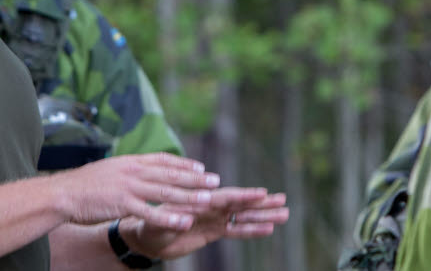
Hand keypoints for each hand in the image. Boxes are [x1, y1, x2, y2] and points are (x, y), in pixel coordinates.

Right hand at [48, 153, 221, 229]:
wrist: (62, 193)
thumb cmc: (83, 185)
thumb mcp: (109, 169)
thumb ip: (126, 170)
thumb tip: (139, 170)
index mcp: (130, 161)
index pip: (162, 160)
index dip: (184, 164)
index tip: (200, 167)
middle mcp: (133, 170)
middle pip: (170, 174)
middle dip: (195, 178)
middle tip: (216, 180)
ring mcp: (129, 187)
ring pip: (166, 192)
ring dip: (190, 196)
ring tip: (209, 199)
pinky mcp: (123, 204)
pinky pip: (151, 212)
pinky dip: (169, 217)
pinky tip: (184, 221)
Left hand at [123, 189, 288, 259]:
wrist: (145, 237)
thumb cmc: (149, 225)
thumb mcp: (158, 221)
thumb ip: (173, 219)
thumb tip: (188, 218)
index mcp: (199, 200)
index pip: (225, 198)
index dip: (244, 196)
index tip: (262, 193)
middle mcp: (210, 207)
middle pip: (240, 204)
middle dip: (261, 203)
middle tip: (283, 200)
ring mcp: (213, 219)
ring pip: (243, 217)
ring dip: (263, 216)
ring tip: (284, 213)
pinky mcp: (213, 232)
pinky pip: (236, 231)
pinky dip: (252, 230)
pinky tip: (268, 229)